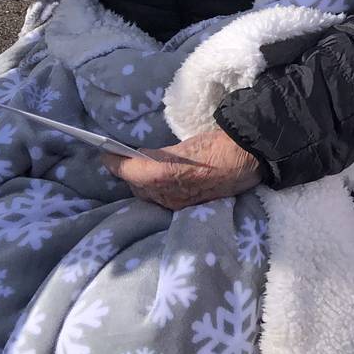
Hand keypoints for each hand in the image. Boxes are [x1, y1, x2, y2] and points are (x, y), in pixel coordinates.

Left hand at [103, 128, 261, 209]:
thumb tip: (139, 158)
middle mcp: (166, 194)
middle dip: (129, 173)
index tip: (107, 154)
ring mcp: (176, 203)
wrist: (247, 160)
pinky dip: (156, 189)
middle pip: (135, 186)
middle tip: (127, 158)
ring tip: (144, 169)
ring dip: (142, 183)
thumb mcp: (183, 146)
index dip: (115, 163)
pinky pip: (161, 199)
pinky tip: (162, 179)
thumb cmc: (217, 146)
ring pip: (147, 195)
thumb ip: (159, 156)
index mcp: (162, 174)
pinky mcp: (185, 207)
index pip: (128, 171)